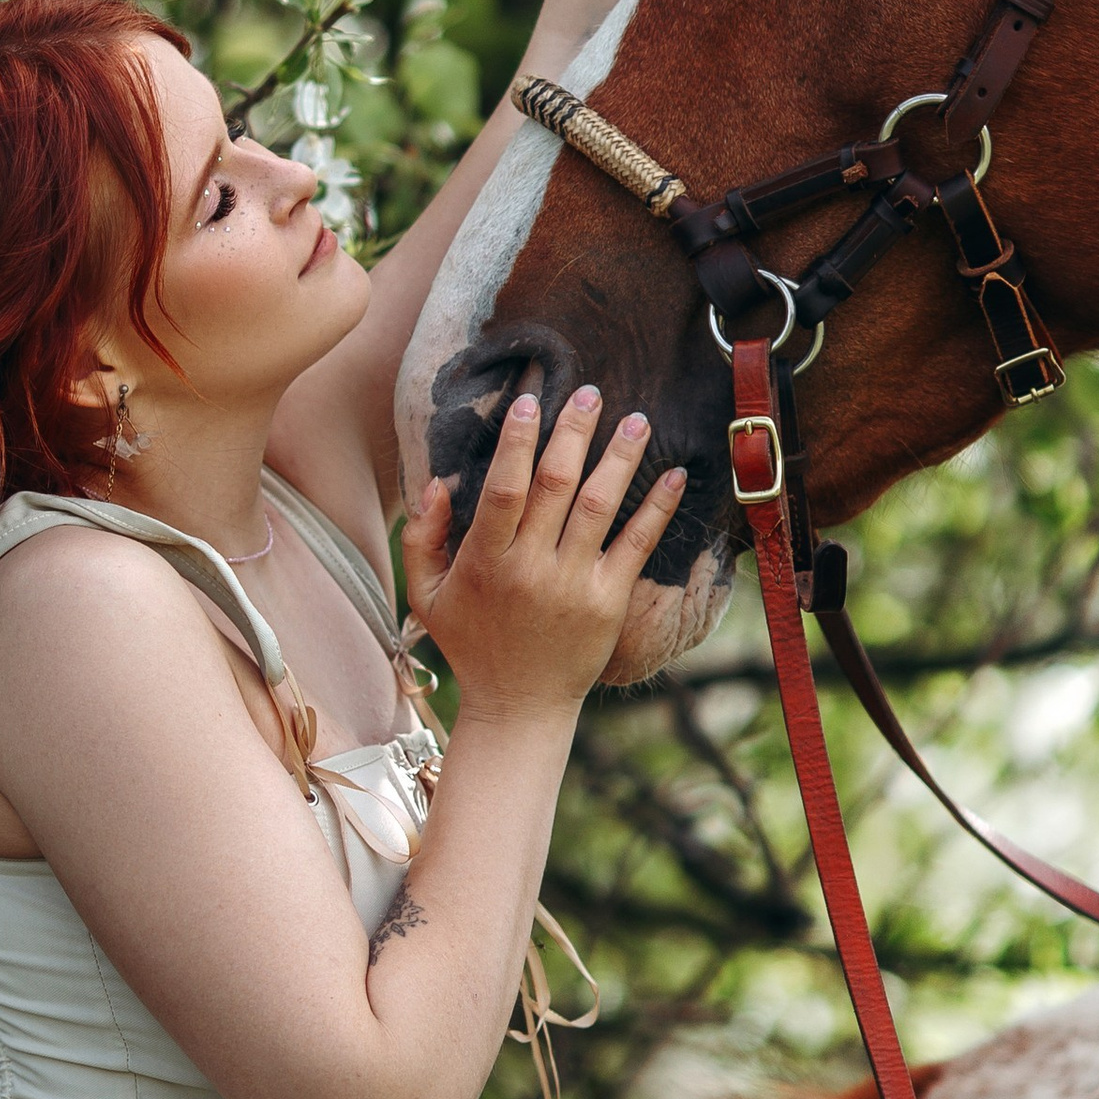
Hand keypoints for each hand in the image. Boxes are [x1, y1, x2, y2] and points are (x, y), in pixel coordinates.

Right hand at [403, 387, 685, 723]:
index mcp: (485, 561)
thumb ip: (423, 536)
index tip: (531, 399)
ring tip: (638, 419)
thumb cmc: (472, 645)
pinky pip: (636, 545)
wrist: (519, 706)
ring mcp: (573, 584)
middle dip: (574, 432)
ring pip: (600, 506)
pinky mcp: (608, 602)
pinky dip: (657, 508)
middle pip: (555, 485)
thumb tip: (436, 480)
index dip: (516, 441)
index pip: (504, 488)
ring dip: (621, 458)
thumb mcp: (426, 595)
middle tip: (591, 391)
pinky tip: (675, 474)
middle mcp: (530, 568)